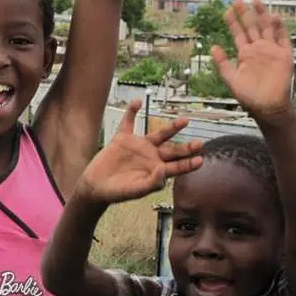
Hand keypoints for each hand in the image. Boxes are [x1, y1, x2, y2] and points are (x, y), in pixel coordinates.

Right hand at [78, 99, 202, 204]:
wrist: (96, 185)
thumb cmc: (117, 192)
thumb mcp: (135, 190)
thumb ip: (151, 182)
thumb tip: (164, 170)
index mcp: (156, 170)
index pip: (177, 167)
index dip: (188, 164)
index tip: (200, 159)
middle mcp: (151, 156)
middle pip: (173, 150)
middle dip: (186, 147)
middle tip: (199, 143)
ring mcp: (138, 146)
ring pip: (159, 134)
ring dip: (171, 128)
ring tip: (184, 121)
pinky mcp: (123, 138)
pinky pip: (129, 122)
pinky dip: (132, 112)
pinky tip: (137, 102)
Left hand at [213, 0, 292, 121]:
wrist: (267, 107)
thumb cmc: (249, 95)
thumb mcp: (231, 79)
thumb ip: (222, 63)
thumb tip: (213, 47)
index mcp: (245, 53)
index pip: (238, 34)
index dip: (233, 22)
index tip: (226, 10)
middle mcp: (258, 49)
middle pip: (251, 27)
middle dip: (245, 14)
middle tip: (238, 0)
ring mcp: (271, 51)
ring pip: (266, 28)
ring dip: (262, 15)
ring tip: (256, 1)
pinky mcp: (284, 56)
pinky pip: (282, 39)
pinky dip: (280, 28)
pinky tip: (275, 17)